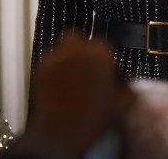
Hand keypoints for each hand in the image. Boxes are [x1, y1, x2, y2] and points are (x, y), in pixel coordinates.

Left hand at [21, 31, 134, 156]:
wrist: (63, 130)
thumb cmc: (93, 117)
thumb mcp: (121, 104)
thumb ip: (127, 88)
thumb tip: (125, 85)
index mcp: (99, 53)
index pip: (103, 44)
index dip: (105, 58)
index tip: (106, 69)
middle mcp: (76, 50)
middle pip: (78, 37)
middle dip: (82, 48)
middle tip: (87, 66)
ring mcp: (56, 57)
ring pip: (61, 48)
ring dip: (67, 57)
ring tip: (72, 76)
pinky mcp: (41, 68)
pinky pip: (49, 61)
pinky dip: (54, 68)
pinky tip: (59, 83)